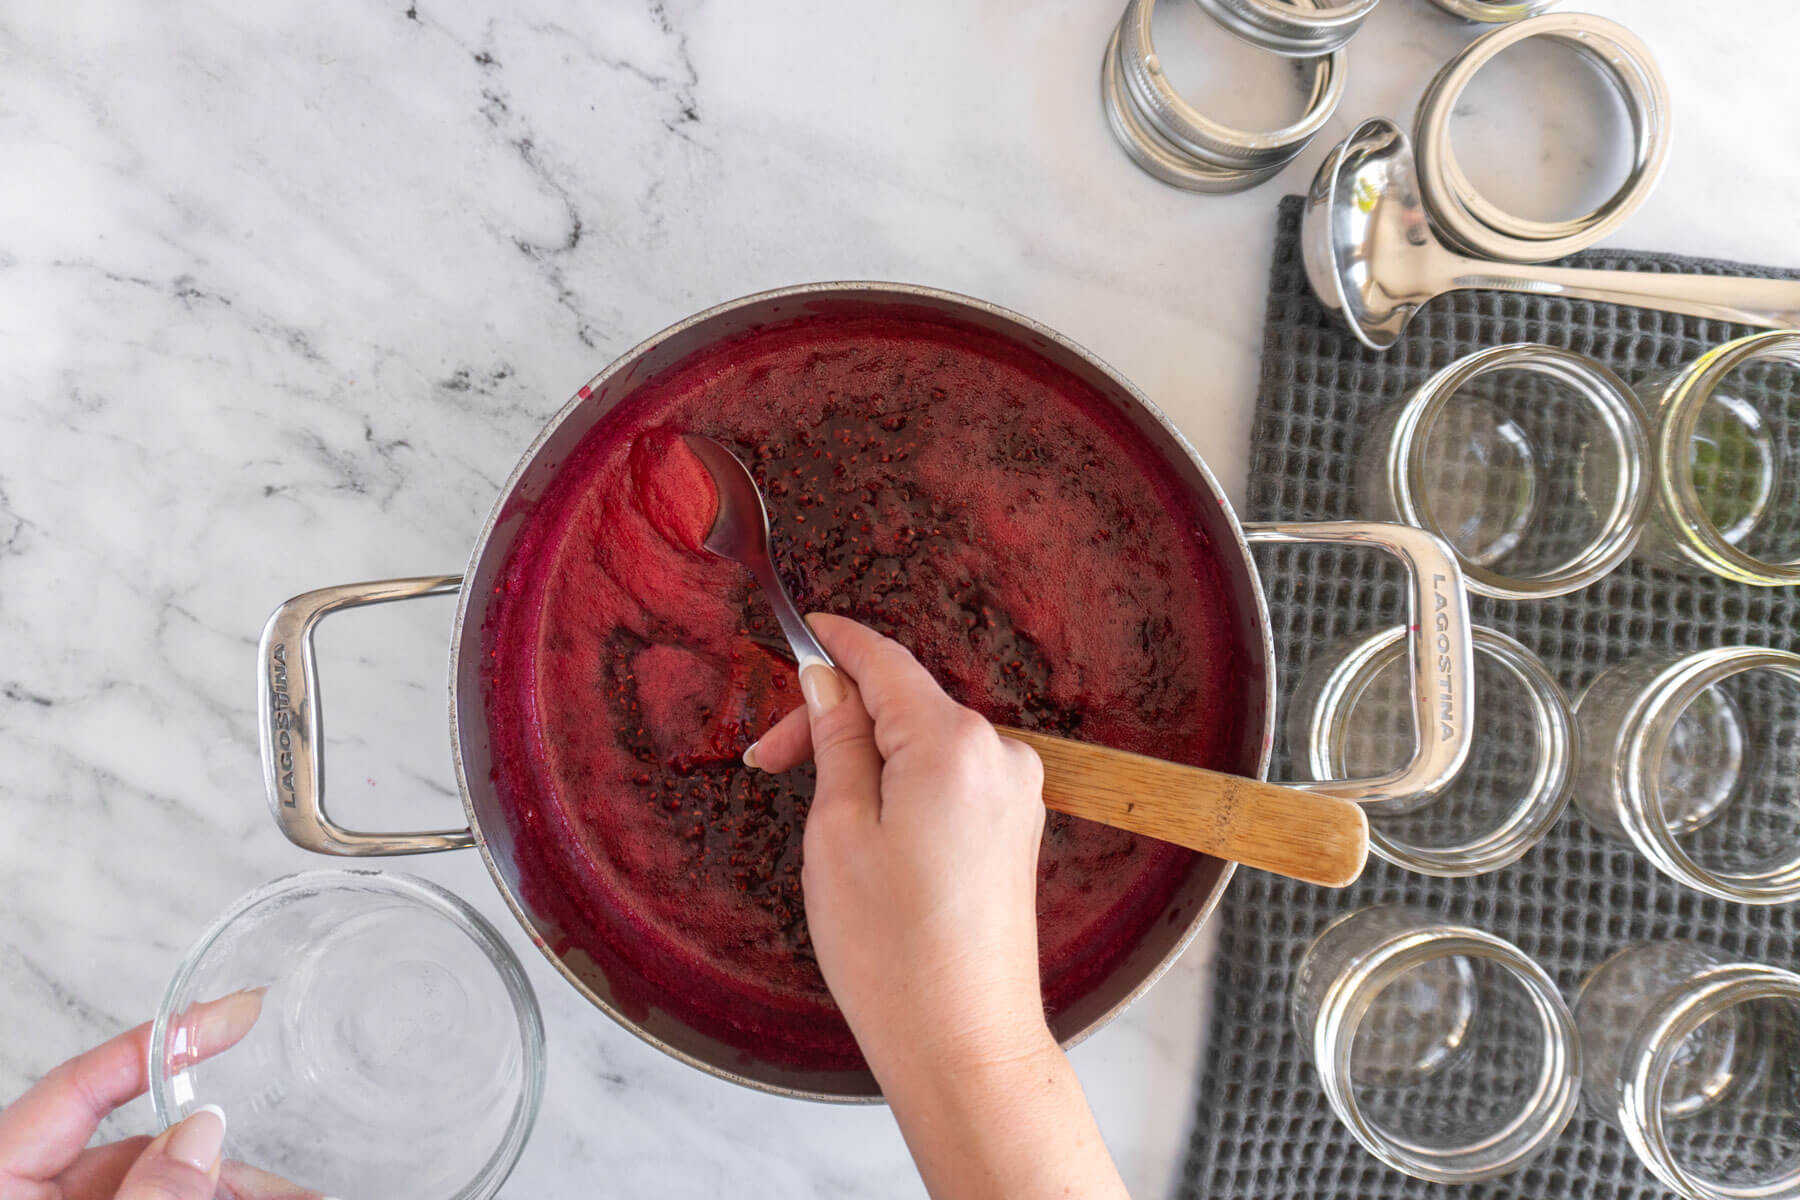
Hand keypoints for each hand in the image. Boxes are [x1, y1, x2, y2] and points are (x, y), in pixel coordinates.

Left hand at [0, 991, 317, 1199]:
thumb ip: (147, 1194)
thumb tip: (201, 1131)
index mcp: (2, 1181)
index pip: (81, 1083)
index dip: (164, 1040)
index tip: (238, 1010)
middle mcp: (35, 1194)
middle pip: (137, 1143)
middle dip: (223, 1146)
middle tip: (290, 1147)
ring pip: (165, 1181)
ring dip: (239, 1184)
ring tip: (307, 1193)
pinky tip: (277, 1199)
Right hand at [749, 614, 1126, 1199]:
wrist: (965, 1042)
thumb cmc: (895, 952)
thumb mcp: (838, 832)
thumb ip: (836, 742)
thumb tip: (828, 683)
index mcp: (953, 744)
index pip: (885, 661)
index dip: (835, 642)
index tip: (797, 631)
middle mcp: (999, 754)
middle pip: (903, 702)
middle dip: (835, 718)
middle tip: (768, 760)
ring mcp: (1016, 791)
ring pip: (925, 740)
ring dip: (867, 753)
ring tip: (812, 805)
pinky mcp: (1016, 826)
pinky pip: (951, 775)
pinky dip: (904, 780)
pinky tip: (866, 822)